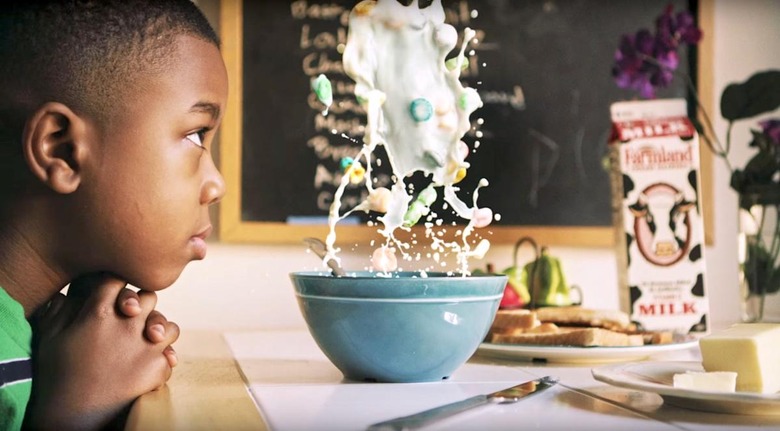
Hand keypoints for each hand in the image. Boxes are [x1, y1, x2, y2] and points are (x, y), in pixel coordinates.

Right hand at [26, 273, 179, 429]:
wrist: (71, 417)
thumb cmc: (57, 375)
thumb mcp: (51, 337)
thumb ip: (61, 309)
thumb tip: (69, 292)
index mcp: (99, 313)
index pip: (117, 280)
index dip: (117, 284)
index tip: (114, 294)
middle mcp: (127, 325)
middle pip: (148, 297)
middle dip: (141, 306)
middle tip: (131, 319)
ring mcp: (146, 346)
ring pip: (167, 325)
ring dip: (158, 332)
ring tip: (145, 342)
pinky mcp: (157, 367)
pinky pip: (170, 354)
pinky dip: (161, 360)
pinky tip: (147, 365)